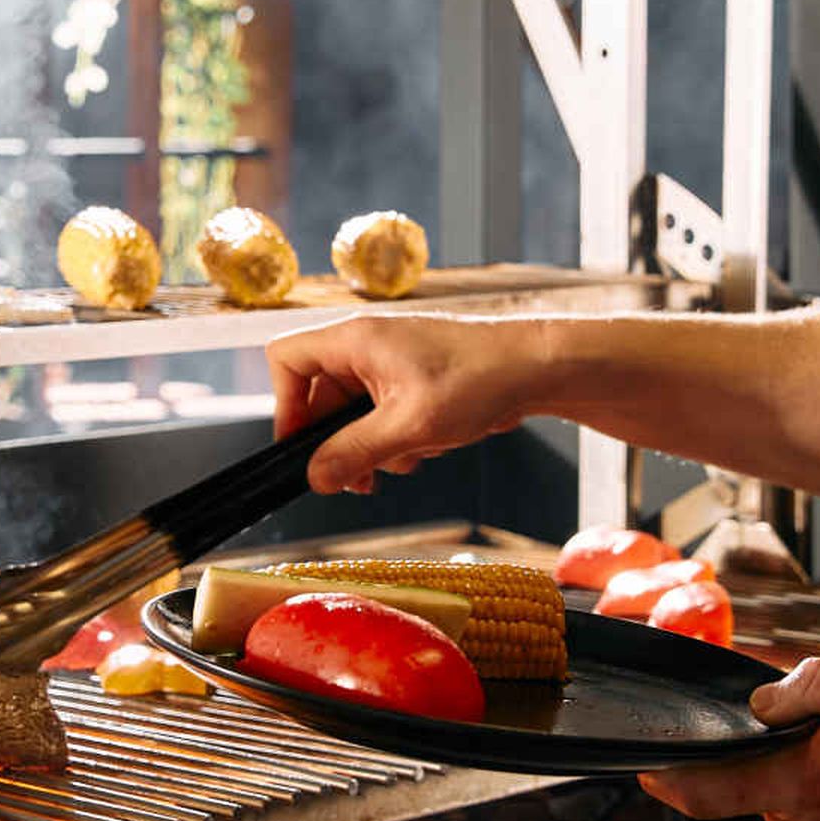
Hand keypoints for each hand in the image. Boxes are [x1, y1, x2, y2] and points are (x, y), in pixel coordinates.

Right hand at [269, 315, 549, 494]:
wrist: (534, 368)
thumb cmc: (478, 379)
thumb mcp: (409, 426)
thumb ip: (355, 453)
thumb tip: (315, 478)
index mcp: (354, 340)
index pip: (286, 360)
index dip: (284, 405)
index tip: (301, 447)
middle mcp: (366, 346)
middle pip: (320, 397)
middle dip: (337, 443)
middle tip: (356, 479)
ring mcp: (389, 362)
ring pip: (353, 413)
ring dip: (372, 446)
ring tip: (406, 459)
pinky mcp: (411, 380)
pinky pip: (382, 414)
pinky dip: (396, 438)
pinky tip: (427, 447)